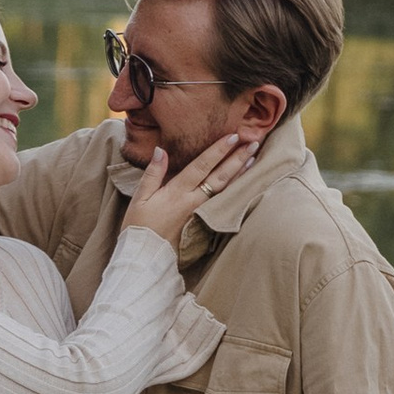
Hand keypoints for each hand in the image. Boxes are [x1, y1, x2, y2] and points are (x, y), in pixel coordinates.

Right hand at [122, 129, 265, 243]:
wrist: (146, 257)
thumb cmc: (139, 226)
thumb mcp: (140, 198)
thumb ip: (153, 173)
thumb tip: (161, 150)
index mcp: (177, 192)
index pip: (202, 166)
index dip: (218, 150)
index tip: (233, 136)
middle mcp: (193, 201)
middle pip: (220, 176)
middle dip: (238, 158)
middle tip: (254, 142)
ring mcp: (201, 213)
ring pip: (225, 190)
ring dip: (240, 173)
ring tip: (254, 158)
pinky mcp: (204, 224)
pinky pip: (222, 204)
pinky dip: (234, 191)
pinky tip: (242, 183)